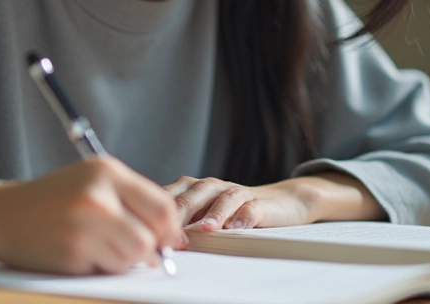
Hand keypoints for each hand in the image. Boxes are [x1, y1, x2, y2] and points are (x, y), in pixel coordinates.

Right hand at [0, 156, 181, 274]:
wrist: (2, 215)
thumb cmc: (54, 199)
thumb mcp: (94, 182)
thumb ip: (134, 201)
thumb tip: (174, 237)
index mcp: (106, 172)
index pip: (163, 207)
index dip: (169, 229)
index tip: (165, 238)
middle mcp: (97, 196)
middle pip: (150, 238)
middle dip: (146, 249)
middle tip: (129, 245)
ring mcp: (83, 227)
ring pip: (131, 258)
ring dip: (122, 260)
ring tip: (99, 246)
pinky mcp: (71, 253)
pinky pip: (106, 270)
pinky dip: (99, 266)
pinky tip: (79, 251)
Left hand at [165, 176, 316, 239]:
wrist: (278, 202)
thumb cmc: (230, 212)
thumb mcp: (201, 215)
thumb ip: (180, 224)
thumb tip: (152, 243)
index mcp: (193, 188)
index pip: (171, 195)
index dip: (159, 213)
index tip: (150, 232)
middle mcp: (212, 187)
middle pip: (192, 194)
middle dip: (180, 212)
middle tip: (170, 232)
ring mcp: (236, 193)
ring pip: (222, 198)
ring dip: (213, 213)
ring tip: (205, 228)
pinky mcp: (258, 203)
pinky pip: (250, 208)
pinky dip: (243, 216)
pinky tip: (237, 227)